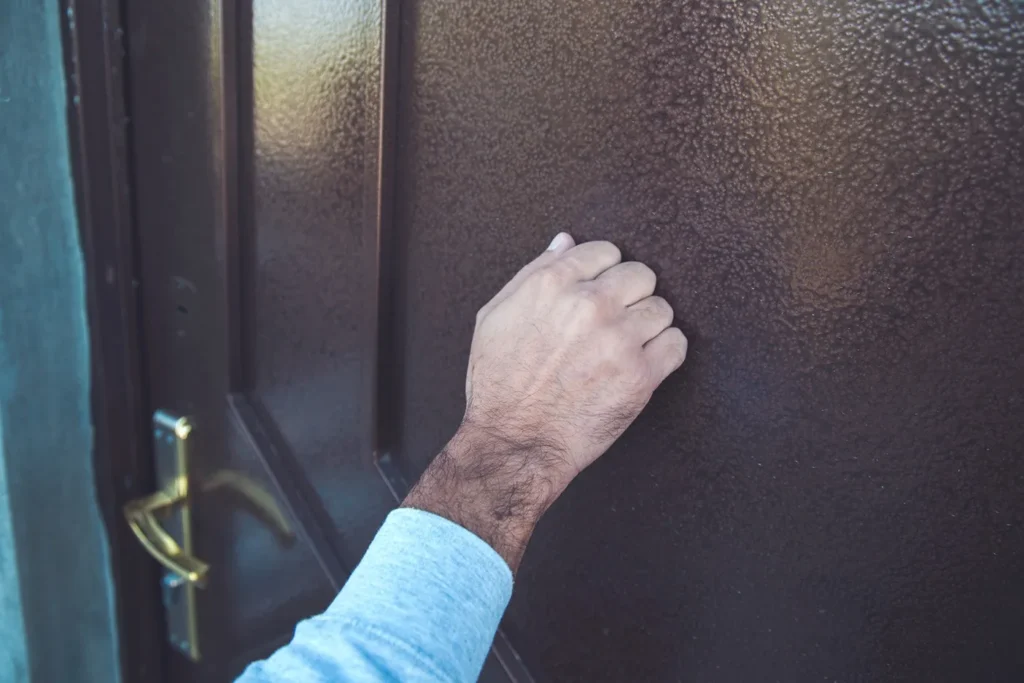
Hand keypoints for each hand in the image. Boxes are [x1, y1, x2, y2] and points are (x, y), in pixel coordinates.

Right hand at [403, 233, 686, 569]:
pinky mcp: (640, 375)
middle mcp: (589, 305)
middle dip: (629, 297)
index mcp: (552, 284)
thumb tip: (566, 241)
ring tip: (624, 348)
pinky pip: (676, 344)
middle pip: (641, 275)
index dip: (603, 275)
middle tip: (613, 324)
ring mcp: (618, 339)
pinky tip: (640, 365)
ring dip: (647, 326)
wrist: (515, 443)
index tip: (597, 297)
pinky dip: (664, 353)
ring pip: (662, 309)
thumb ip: (533, 274)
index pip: (606, 252)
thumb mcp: (495, 317)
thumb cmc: (498, 383)